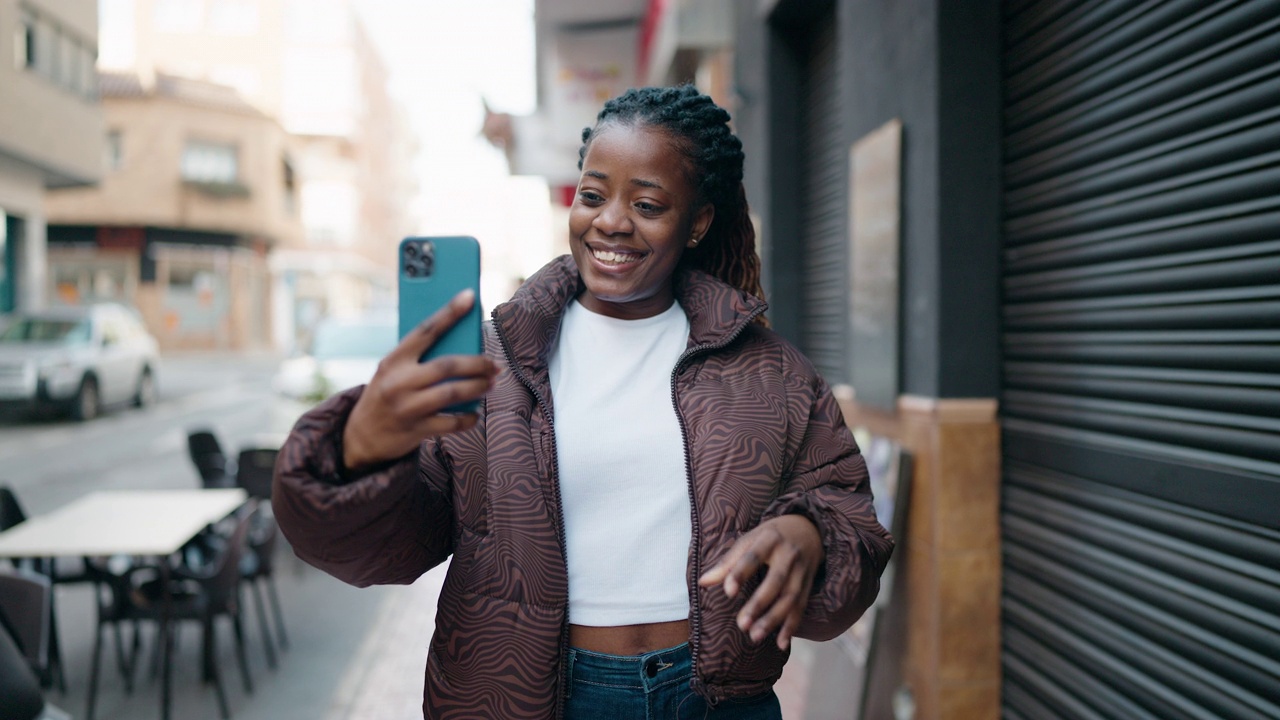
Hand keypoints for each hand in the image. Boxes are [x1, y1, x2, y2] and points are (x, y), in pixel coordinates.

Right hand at [342, 290, 497, 469]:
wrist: (361, 436)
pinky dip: (468, 418)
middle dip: (477, 363)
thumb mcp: (393, 371)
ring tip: (491, 383)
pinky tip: (474, 413)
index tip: (469, 296)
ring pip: (452, 393)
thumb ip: (420, 359)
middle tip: (495, 364)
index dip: (449, 312)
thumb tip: (464, 344)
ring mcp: (407, 407)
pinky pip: (451, 423)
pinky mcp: (416, 430)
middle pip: (447, 366)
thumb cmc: (386, 394)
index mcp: (394, 360)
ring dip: (478, 387)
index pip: (425, 330)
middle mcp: (399, 382)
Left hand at [697, 514, 823, 650]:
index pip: (754, 556)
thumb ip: (727, 562)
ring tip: (755, 636)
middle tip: (742, 625)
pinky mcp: (808, 585)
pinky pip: (801, 607)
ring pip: (790, 598)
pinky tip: (780, 643)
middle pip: (775, 581)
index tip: (728, 592)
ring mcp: (801, 570)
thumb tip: (702, 582)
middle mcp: (788, 554)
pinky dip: (791, 626)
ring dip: (774, 619)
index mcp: (769, 539)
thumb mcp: (749, 539)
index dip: (741, 572)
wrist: (808, 529)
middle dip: (759, 604)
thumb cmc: (770, 536)